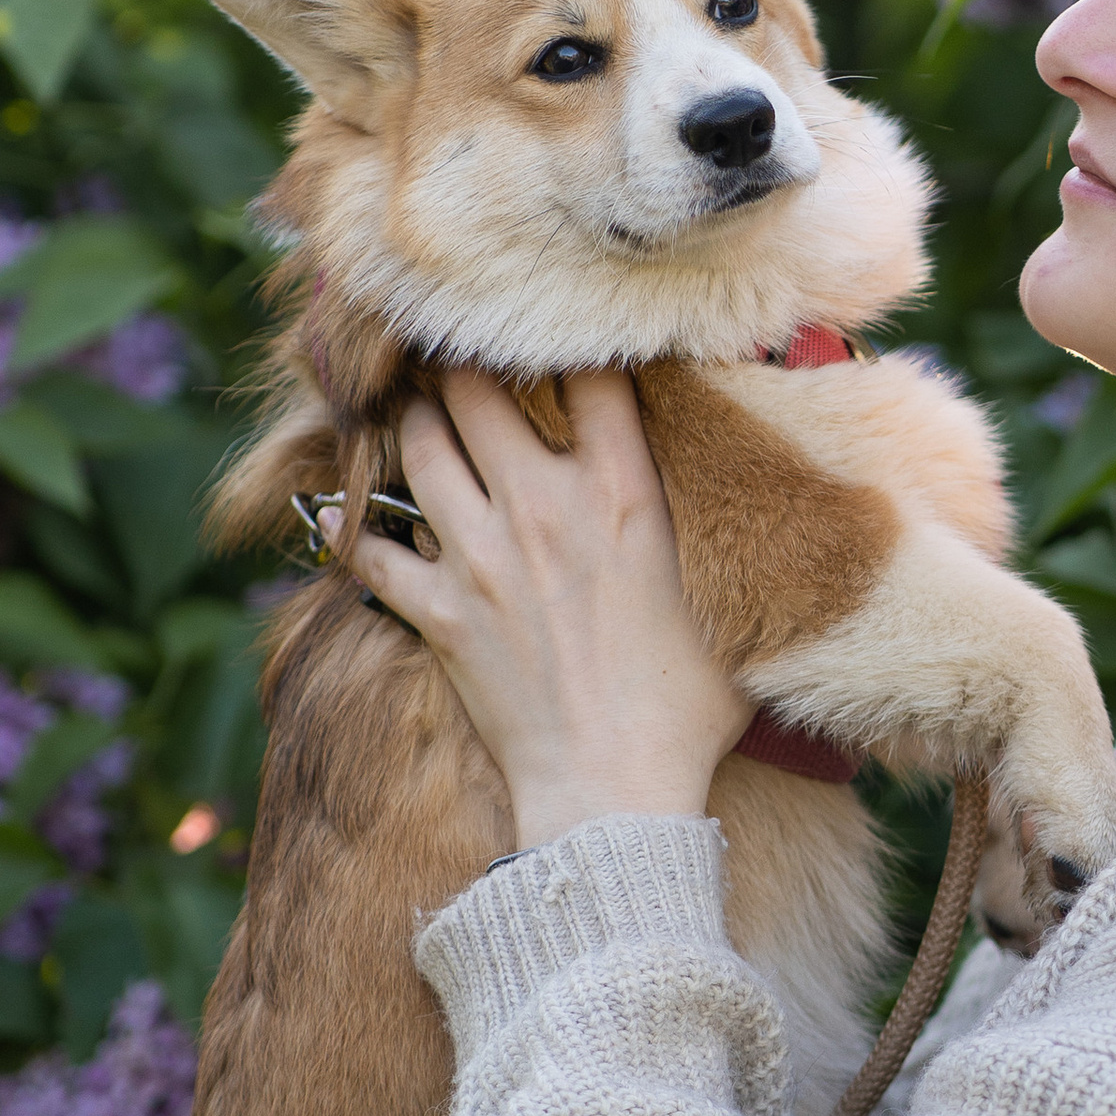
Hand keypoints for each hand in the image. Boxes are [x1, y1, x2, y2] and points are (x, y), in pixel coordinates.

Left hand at [327, 368, 750, 844]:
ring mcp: (483, 558)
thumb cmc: (690, 710)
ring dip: (413, 420)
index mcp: (623, 495)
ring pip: (421, 450)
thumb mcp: (727, 602)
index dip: (569, 336)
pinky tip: (341, 515)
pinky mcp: (440, 614)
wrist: (615, 792)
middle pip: (479, 391)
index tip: (559, 323)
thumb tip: (774, 496)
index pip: (591, 375)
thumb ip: (719, 533)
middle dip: (464, 359)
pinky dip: (353, 531)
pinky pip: (373, 553)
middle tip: (458, 345)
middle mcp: (544, 508)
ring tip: (414, 406)